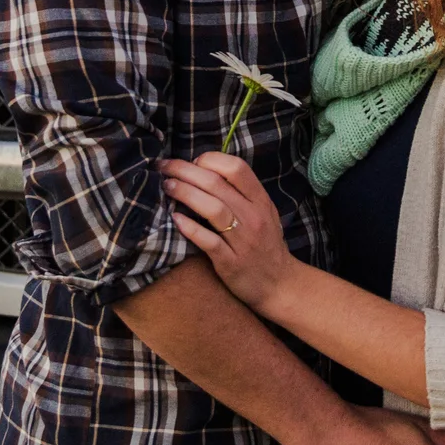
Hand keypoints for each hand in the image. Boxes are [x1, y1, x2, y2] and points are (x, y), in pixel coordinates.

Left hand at [161, 152, 294, 310]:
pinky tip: (175, 218)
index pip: (236, 167)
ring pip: (212, 208)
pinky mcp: (231, 262)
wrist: (279, 284)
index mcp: (261, 200)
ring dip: (185, 193)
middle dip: (185, 171)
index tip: (191, 163)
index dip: (209, 160)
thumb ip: (242, 193)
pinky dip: (190, 228)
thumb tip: (207, 170)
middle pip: (217, 183)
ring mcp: (243, 240)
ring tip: (167, 186)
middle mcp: (253, 217)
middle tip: (164, 167)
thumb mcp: (264, 213)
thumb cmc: (265, 245)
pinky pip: (209, 241)